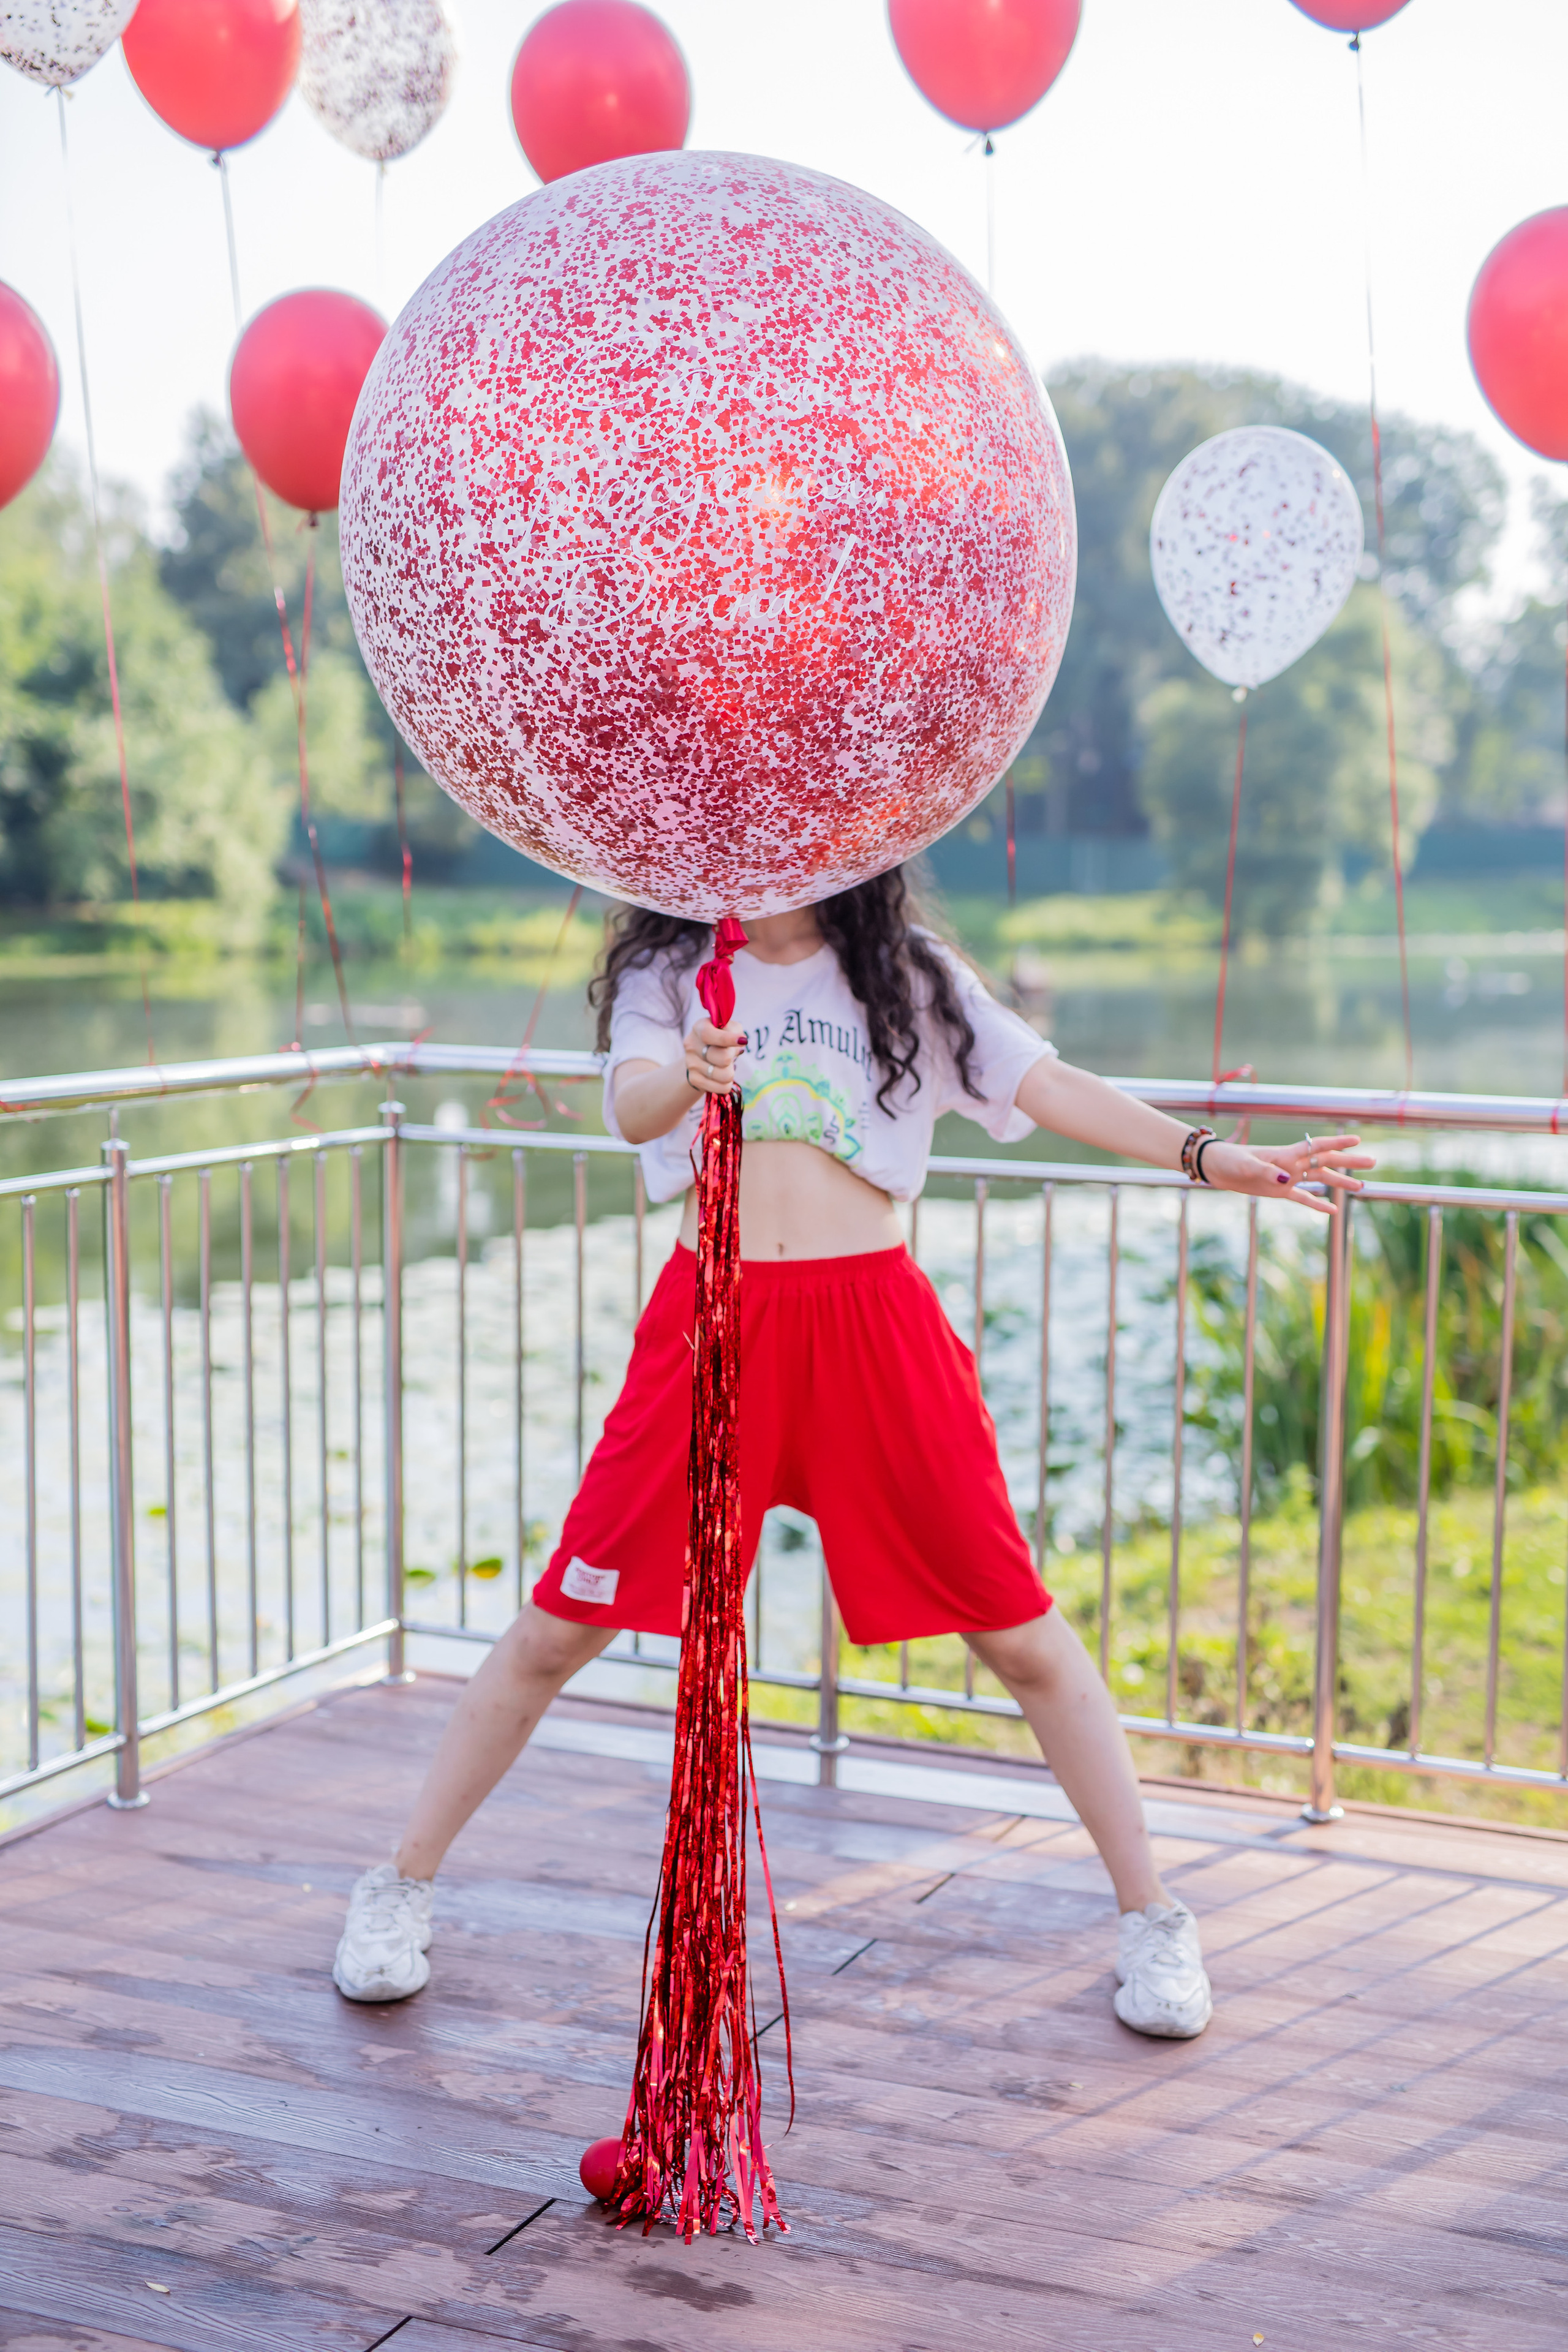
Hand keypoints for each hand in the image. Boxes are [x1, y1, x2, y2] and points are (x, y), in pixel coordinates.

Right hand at [683, 1015, 742, 1096]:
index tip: (743, 1041)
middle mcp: (691, 1045)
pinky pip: (722, 1087)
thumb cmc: (720, 1038)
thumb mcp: (729, 1028)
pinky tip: (723, 1076)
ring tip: (726, 1065)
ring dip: (731, 1071)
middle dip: (733, 1057)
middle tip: (731, 1054)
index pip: (708, 1035)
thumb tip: (740, 1042)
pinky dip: (728, 1083)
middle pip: (723, 1058)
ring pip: (725, 1075)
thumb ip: (735, 1031)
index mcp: (699, 1027)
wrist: (701, 1055)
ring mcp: (691, 1063)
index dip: (727, 1039)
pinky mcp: (694, 1079)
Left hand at [1198, 1131, 1373, 1215]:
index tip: (1358, 1139)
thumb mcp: (1246, 1165)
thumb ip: (1266, 1171)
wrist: (1217, 1168)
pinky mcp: (1280, 1191)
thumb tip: (1287, 1179)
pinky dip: (1318, 1205)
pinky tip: (1333, 1211)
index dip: (1337, 1142)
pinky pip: (1304, 1198)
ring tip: (1361, 1187)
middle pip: (1326, 1161)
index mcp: (1286, 1154)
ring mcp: (1288, 1177)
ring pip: (1320, 1179)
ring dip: (1340, 1182)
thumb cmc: (1230, 1161)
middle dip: (1349, 1161)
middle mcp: (1291, 1164)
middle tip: (1373, 1162)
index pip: (1316, 1146)